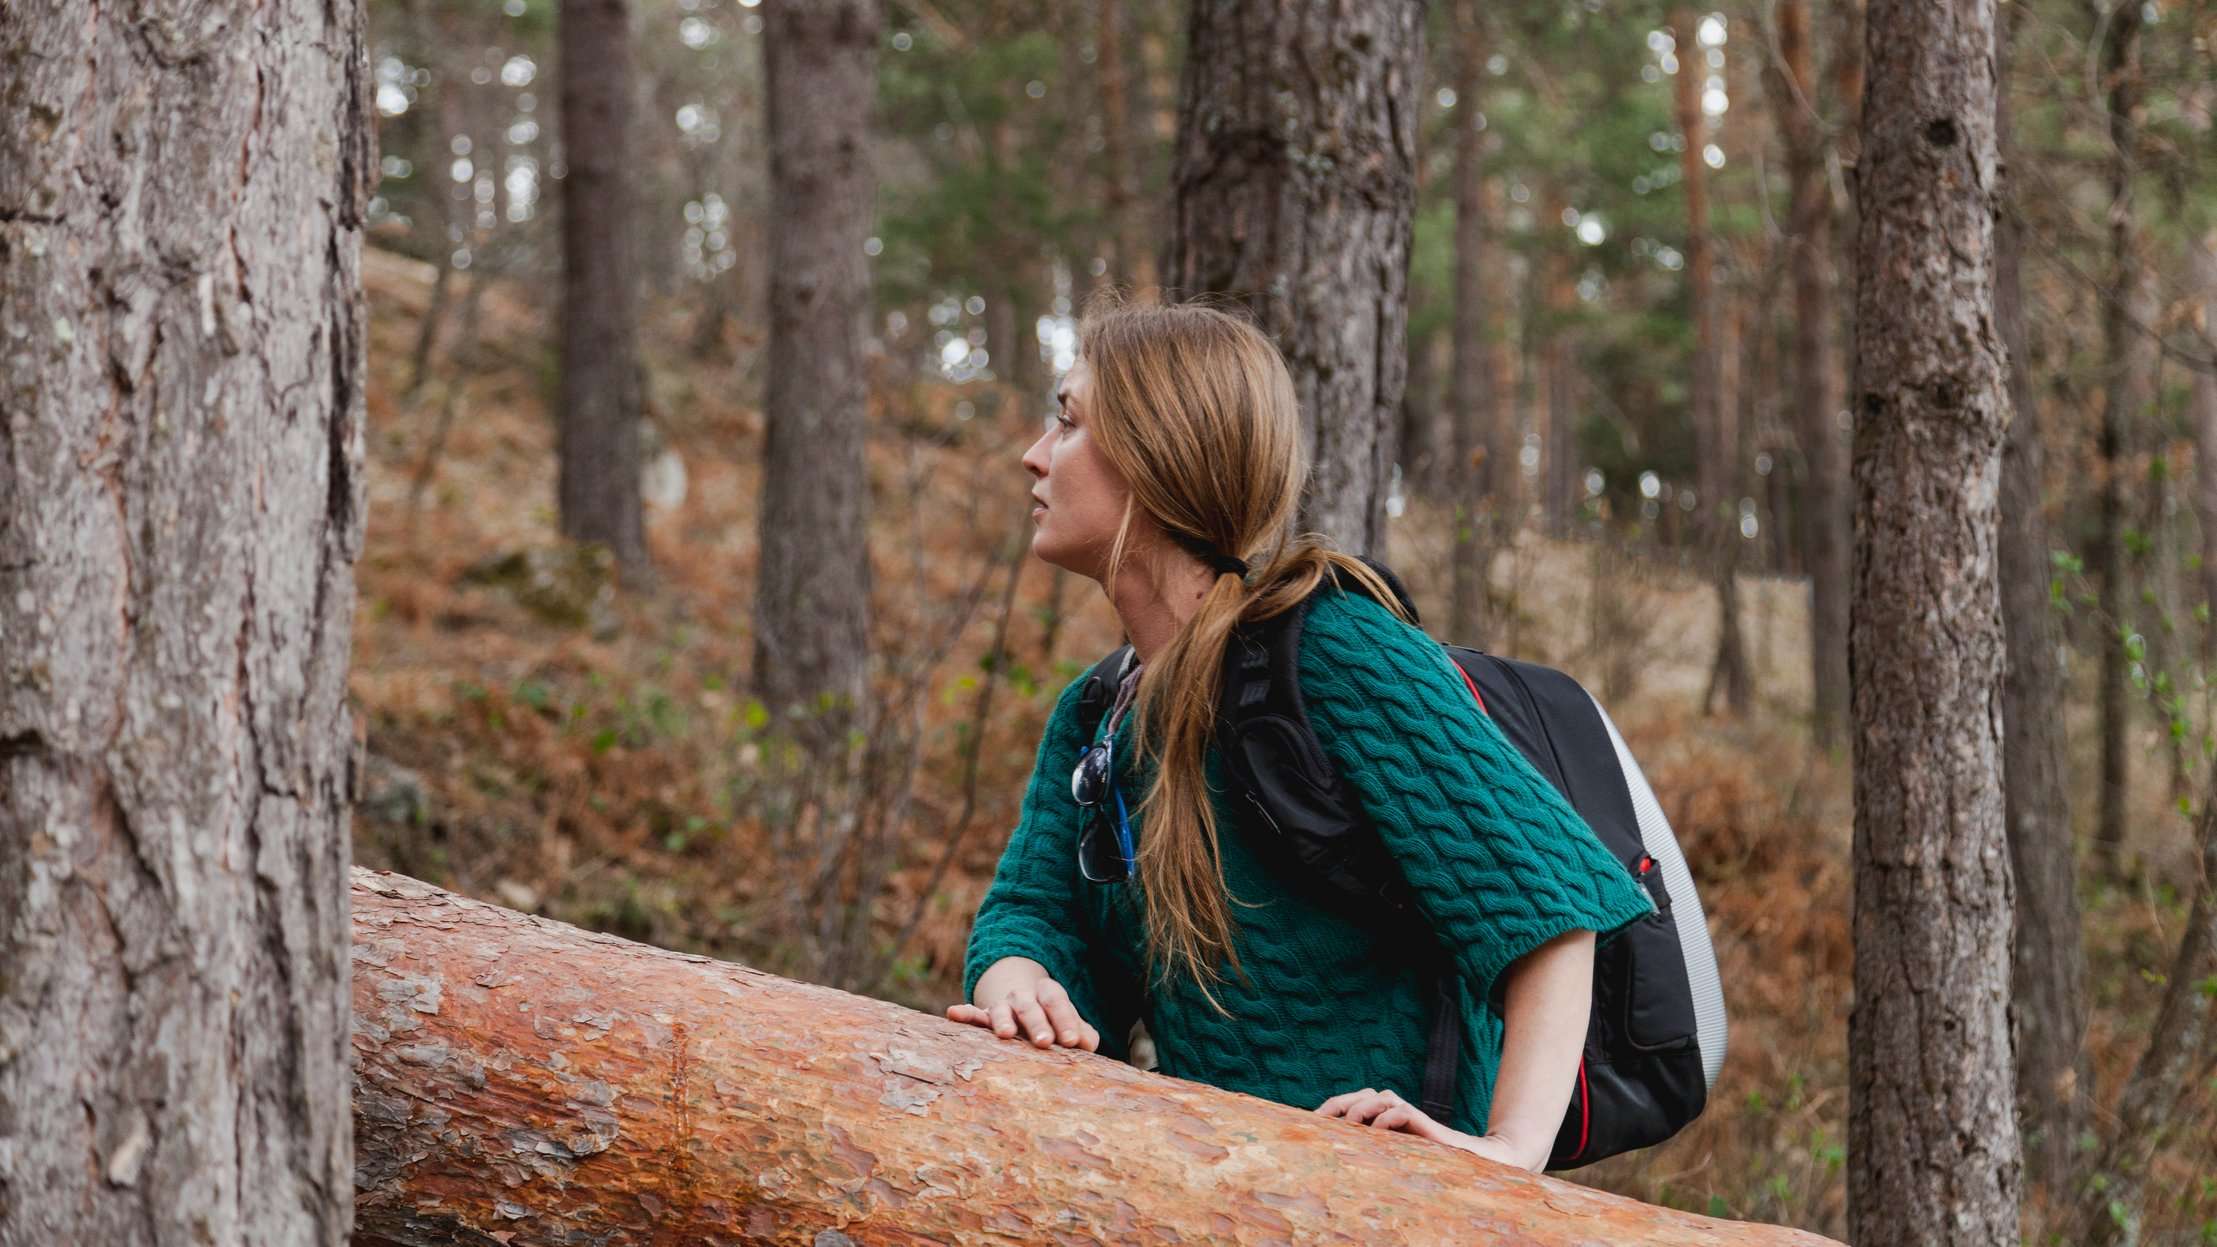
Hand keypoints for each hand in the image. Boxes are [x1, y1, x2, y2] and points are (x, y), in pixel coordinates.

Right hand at [945, 974, 1099, 1051]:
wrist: (1023, 1008)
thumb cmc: (1052, 1023)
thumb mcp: (1068, 1025)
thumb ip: (1082, 1033)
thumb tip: (1088, 1044)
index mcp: (1048, 994)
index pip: (1057, 1002)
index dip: (1066, 1020)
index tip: (1073, 1041)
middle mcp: (1024, 997)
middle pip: (1031, 1007)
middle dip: (1038, 1024)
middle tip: (1045, 1043)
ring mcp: (1002, 1006)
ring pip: (1001, 1010)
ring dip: (1003, 1021)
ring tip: (1005, 1034)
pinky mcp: (984, 1017)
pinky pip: (973, 1014)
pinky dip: (964, 1014)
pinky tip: (953, 1013)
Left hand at [1313, 1087, 1463, 1148]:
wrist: (1446, 1154)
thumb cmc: (1408, 1155)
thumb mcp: (1377, 1150)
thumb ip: (1357, 1146)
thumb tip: (1322, 1156)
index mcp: (1370, 1108)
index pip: (1341, 1102)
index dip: (1324, 1112)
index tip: (1307, 1126)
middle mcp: (1383, 1102)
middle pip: (1352, 1097)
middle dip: (1334, 1109)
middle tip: (1320, 1126)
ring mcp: (1399, 1106)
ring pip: (1371, 1099)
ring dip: (1357, 1113)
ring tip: (1348, 1130)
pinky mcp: (1415, 1115)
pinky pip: (1395, 1112)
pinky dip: (1383, 1121)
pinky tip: (1376, 1135)